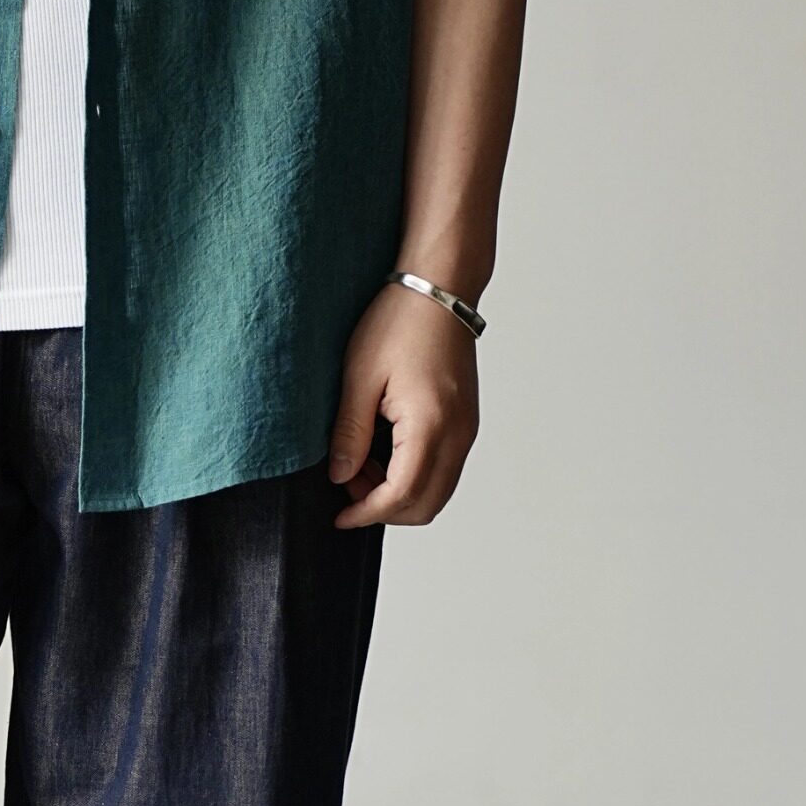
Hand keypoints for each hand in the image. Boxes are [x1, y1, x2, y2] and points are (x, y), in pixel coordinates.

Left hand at [328, 281, 479, 527]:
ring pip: (437, 491)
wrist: (439, 289)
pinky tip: (383, 450)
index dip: (367, 513)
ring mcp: (467, 430)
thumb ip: (349, 433)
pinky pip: (443, 469)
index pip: (401, 495)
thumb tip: (340, 477)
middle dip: (384, 509)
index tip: (338, 516)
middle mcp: (458, 434)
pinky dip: (414, 475)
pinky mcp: (466, 423)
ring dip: (399, 493)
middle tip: (347, 485)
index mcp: (431, 424)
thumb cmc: (399, 322)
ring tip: (361, 463)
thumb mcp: (358, 377)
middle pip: (426, 506)